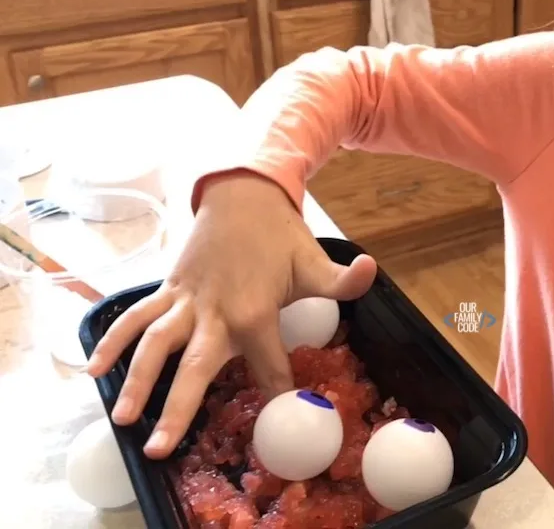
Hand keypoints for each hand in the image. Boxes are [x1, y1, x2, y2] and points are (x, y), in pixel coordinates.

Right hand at [85, 171, 377, 458]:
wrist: (243, 193)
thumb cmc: (281, 234)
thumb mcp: (315, 259)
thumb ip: (342, 280)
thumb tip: (373, 269)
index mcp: (254, 311)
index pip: (267, 366)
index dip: (277, 394)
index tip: (280, 424)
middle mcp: (214, 312)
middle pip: (195, 366)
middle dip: (178, 406)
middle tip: (160, 447)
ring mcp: (186, 301)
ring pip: (155, 344)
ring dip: (137, 380)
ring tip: (122, 418)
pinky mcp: (169, 289)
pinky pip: (138, 317)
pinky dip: (114, 339)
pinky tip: (94, 367)